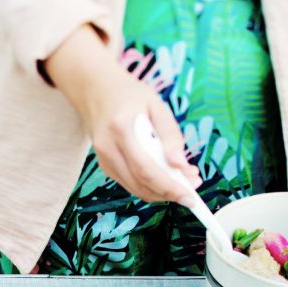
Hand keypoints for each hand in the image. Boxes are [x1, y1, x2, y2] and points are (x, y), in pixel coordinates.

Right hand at [44, 25, 200, 203]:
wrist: (94, 89)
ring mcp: (102, 158)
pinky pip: (129, 182)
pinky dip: (149, 185)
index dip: (169, 187)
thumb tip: (181, 164)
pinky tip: (164, 175)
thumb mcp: (156, 105)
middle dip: (169, 193)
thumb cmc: (128, 94)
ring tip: (183, 180)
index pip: (146, 169)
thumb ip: (170, 134)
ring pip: (135, 188)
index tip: (191, 197)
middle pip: (140, 184)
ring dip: (160, 191)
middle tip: (193, 188)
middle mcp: (107, 148)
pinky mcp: (104, 163)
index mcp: (121, 129)